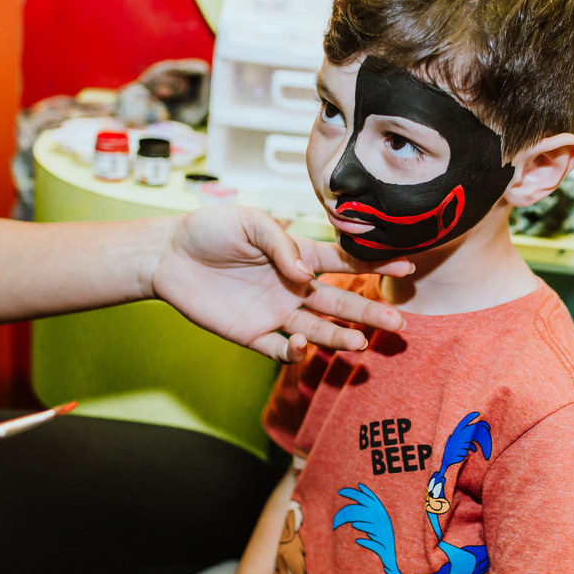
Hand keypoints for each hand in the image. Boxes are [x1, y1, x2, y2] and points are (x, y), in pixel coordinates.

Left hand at [153, 206, 410, 361]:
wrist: (167, 255)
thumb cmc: (209, 230)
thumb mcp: (249, 221)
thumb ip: (282, 244)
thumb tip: (306, 275)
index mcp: (297, 256)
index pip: (344, 262)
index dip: (375, 265)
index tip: (406, 267)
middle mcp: (292, 288)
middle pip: (339, 302)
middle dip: (369, 311)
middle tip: (398, 321)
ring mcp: (273, 313)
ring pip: (318, 330)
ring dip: (341, 337)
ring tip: (362, 342)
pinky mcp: (251, 335)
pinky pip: (280, 350)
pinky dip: (296, 352)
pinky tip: (303, 344)